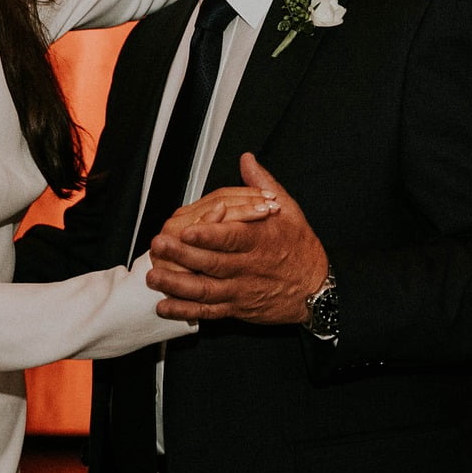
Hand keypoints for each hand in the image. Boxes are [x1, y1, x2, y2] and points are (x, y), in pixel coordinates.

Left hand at [146, 153, 328, 322]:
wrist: (316, 291)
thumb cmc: (301, 248)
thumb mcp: (290, 212)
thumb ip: (263, 185)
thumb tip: (247, 160)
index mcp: (260, 241)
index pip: (233, 237)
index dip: (210, 235)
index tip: (189, 229)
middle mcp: (249, 268)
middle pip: (212, 263)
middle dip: (183, 255)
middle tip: (160, 244)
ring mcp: (241, 290)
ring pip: (206, 290)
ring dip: (177, 284)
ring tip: (155, 276)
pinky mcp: (236, 308)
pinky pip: (208, 312)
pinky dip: (185, 311)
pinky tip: (165, 306)